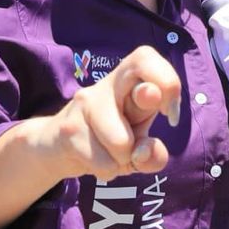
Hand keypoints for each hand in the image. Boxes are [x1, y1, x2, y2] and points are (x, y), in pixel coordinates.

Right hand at [38, 46, 183, 182]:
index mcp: (126, 78)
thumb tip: (142, 154)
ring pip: (122, 142)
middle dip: (149, 108)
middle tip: (144, 129)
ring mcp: (84, 105)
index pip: (146, 58)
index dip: (168, 83)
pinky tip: (96, 160)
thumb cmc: (110, 136)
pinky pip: (105, 163)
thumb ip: (152, 152)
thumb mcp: (138, 142)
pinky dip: (108, 171)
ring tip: (113, 154)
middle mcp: (105, 85)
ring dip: (124, 160)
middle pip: (143, 89)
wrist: (58, 147)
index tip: (170, 113)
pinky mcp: (69, 130)